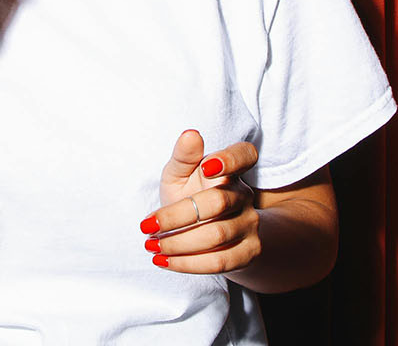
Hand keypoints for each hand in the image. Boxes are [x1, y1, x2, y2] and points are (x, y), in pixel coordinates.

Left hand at [139, 129, 261, 274]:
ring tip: (151, 245)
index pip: (244, 155)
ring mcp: (251, 224)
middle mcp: (245, 195)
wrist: (212, 234)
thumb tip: (190, 134)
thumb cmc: (190, 195)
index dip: (230, 160)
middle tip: (146, 226)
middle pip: (216, 203)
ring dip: (177, 244)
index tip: (206, 166)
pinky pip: (220, 262)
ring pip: (216, 236)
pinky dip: (187, 264)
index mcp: (231, 169)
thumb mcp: (180, 175)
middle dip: (176, 217)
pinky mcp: (249, 252)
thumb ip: (184, 157)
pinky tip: (165, 261)